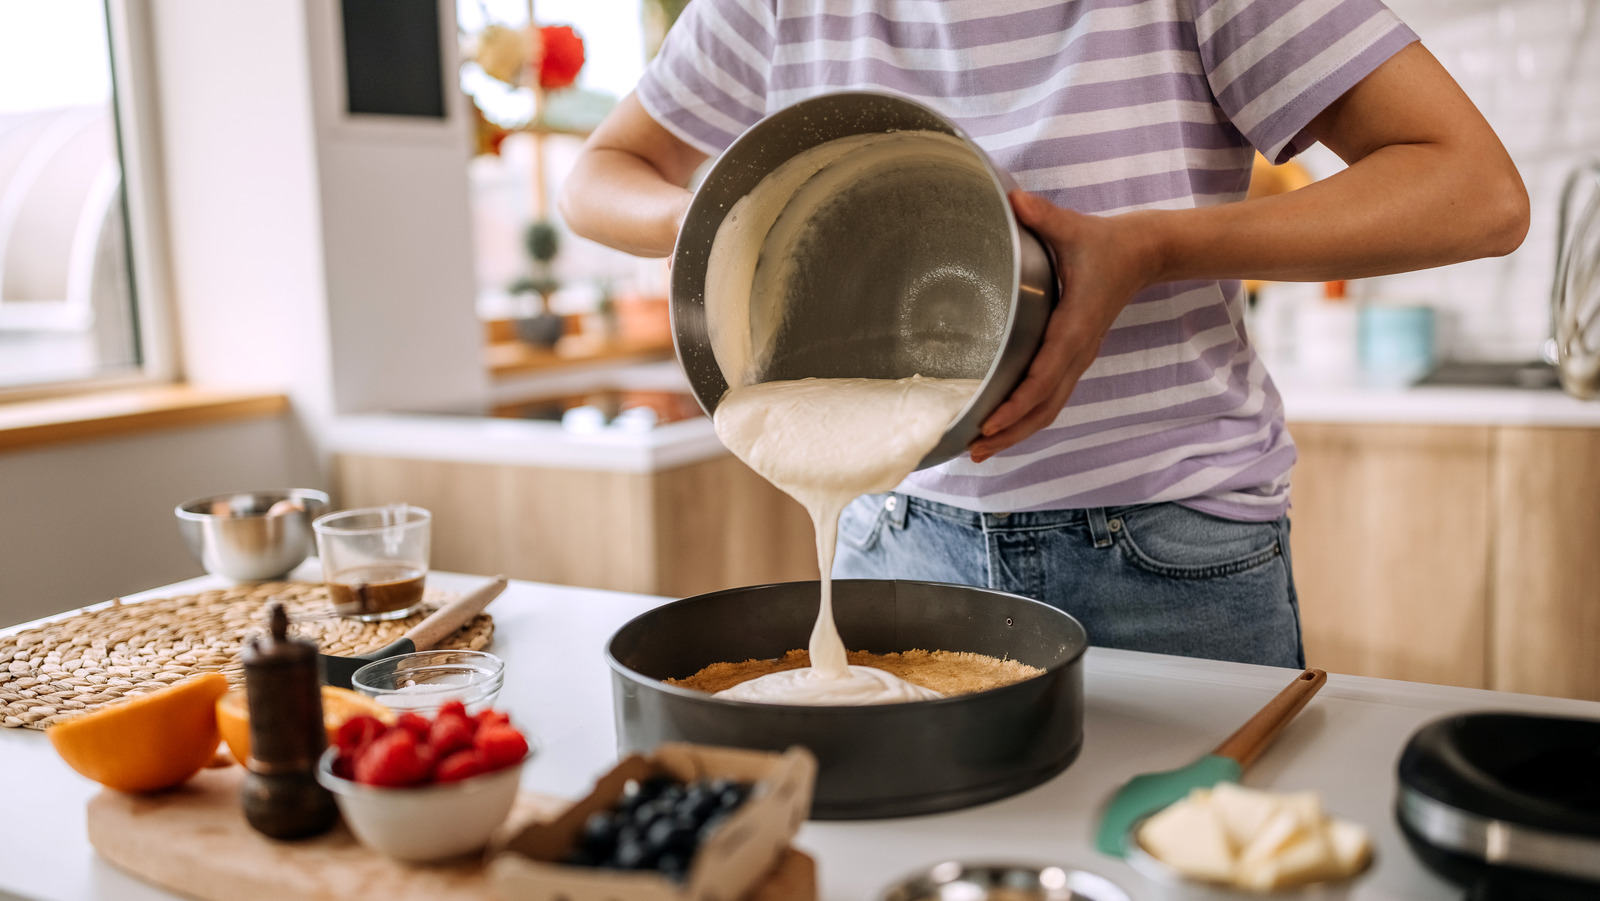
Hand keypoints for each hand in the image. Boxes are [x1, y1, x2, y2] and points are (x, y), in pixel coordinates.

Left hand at [969, 191, 1157, 462]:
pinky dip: (1027, 417)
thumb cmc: (1107, 242)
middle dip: (1010, 432)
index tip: (990, 422)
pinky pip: (1052, 397)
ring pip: (1049, 408)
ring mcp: (1078, 358)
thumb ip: (1043, 216)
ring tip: (979, 449)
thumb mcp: (1075, 228)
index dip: (1018, 403)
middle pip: (1044, 407)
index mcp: (1076, 327)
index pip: (1045, 376)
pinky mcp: (1074, 357)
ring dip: (1016, 432)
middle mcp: (1078, 351)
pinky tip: (1002, 426)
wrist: (1145, 253)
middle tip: (972, 449)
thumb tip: (1013, 199)